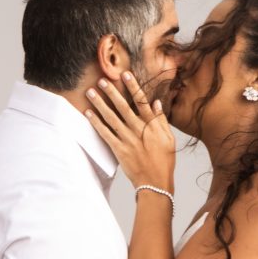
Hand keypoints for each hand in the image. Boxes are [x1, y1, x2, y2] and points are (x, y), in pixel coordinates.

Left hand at [84, 72, 175, 190]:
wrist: (155, 183)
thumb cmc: (164, 161)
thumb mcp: (169, 139)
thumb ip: (161, 120)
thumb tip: (156, 103)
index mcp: (152, 126)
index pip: (141, 101)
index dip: (133, 87)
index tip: (125, 74)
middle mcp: (138, 130)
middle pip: (123, 106)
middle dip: (111, 92)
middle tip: (102, 80)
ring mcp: (127, 140)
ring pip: (111, 117)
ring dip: (99, 103)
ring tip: (90, 92)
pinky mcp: (118, 150)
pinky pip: (105, 133)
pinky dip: (96, 123)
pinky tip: (88, 113)